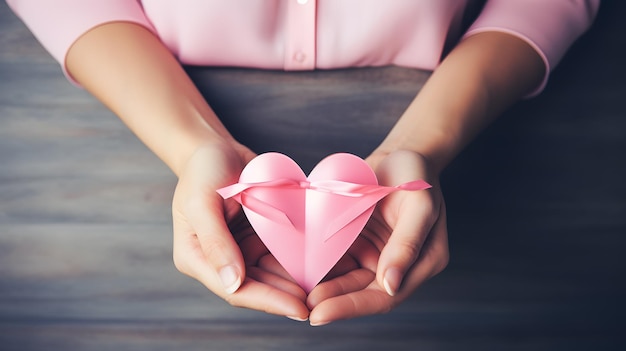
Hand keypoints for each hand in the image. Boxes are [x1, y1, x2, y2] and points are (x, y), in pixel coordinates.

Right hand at [171, 142, 309, 319]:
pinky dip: (297, 261)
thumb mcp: (202, 201)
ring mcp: (239, 250)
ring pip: (271, 274)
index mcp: (197, 258)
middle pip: (256, 287)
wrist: (215, 148)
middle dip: (287, 297)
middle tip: (321, 305)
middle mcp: (219, 260)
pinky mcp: (256, 238)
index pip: (235, 290)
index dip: (267, 301)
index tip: (298, 308)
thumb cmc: (202, 169)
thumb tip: (232, 284)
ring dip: (295, 282)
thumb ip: (215, 242)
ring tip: (326, 290)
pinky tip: (321, 266)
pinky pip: (278, 254)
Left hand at [307, 150, 448, 324]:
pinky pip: (337, 259)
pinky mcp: (358, 243)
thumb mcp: (418, 205)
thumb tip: (390, 286)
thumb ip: (406, 245)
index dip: (353, 307)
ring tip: (294, 292)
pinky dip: (319, 266)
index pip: (386, 296)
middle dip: (333, 301)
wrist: (401, 153)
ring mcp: (377, 255)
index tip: (320, 314)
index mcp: (423, 263)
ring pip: (347, 279)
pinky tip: (296, 269)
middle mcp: (399, 265)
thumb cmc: (416, 174)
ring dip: (323, 288)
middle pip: (363, 292)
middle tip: (303, 308)